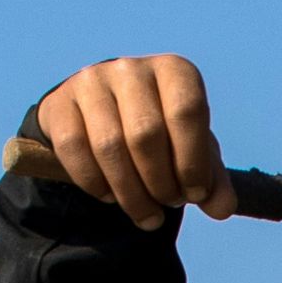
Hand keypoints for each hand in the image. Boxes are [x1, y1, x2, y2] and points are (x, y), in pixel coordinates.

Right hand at [36, 54, 235, 229]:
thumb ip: (213, 180)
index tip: (195, 194)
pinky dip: (94, 183)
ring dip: (131, 192)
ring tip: (146, 213)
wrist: (104, 117)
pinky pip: (74, 150)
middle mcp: (131, 68)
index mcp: (175, 71)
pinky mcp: (59, 103)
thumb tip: (223, 209)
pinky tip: (110, 196)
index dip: (193, 161)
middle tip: (168, 204)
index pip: (187, 113)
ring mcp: (90, 81)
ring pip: (109, 146)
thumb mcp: (194, 151)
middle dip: (161, 182)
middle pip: (146, 134)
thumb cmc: (164, 134)